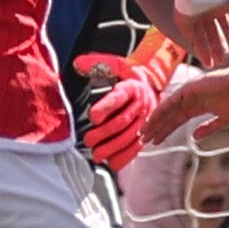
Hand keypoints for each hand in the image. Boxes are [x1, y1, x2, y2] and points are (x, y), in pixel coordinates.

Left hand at [72, 52, 161, 169]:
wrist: (151, 83)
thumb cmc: (127, 75)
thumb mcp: (115, 65)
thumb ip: (96, 64)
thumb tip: (77, 63)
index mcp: (132, 87)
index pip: (118, 97)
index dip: (106, 107)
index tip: (92, 116)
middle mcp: (140, 104)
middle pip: (123, 120)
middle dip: (105, 133)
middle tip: (88, 141)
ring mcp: (145, 119)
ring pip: (130, 136)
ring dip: (113, 148)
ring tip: (97, 156)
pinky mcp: (146, 131)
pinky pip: (138, 145)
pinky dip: (126, 156)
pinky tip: (113, 164)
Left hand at [145, 67, 228, 144]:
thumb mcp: (223, 120)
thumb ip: (208, 129)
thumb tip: (193, 138)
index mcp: (197, 107)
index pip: (176, 121)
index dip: (165, 132)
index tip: (155, 142)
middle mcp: (189, 101)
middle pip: (168, 118)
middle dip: (156, 129)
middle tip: (143, 141)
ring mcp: (187, 94)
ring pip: (166, 111)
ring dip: (154, 122)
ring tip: (142, 134)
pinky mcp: (187, 89)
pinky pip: (170, 102)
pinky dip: (160, 112)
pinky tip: (151, 121)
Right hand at [178, 0, 228, 68]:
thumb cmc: (187, 5)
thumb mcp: (183, 24)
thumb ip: (190, 37)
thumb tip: (195, 48)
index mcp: (193, 20)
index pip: (200, 39)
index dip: (204, 52)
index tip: (209, 65)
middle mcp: (205, 15)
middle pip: (213, 35)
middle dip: (218, 49)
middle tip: (222, 62)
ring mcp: (217, 9)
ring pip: (225, 28)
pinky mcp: (227, 3)